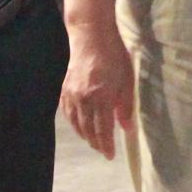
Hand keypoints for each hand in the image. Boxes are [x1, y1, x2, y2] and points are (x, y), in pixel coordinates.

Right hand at [58, 15, 136, 159]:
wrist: (91, 35)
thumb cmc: (114, 55)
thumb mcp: (126, 79)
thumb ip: (125, 105)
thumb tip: (126, 128)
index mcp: (101, 97)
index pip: (102, 130)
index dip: (106, 145)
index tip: (110, 156)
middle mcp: (83, 99)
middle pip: (87, 129)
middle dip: (95, 143)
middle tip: (103, 150)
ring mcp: (71, 94)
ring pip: (75, 123)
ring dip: (84, 135)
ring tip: (92, 141)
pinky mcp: (65, 88)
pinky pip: (67, 112)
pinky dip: (73, 122)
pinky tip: (78, 125)